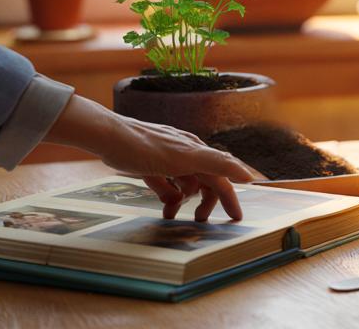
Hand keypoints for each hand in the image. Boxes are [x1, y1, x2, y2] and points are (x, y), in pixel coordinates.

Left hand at [45, 96, 261, 221]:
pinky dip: (165, 194)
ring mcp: (167, 159)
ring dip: (181, 200)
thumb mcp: (188, 157)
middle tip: (199, 221)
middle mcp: (186, 154)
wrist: (110, 138)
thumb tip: (249, 176)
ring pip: (183, 184)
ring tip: (171, 215)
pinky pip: (163, 182)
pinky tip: (161, 203)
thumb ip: (219, 164)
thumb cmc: (149, 147)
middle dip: (204, 202)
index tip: (235, 218)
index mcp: (198, 153)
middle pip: (203, 182)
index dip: (229, 198)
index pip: (220, 179)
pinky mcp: (149, 163)